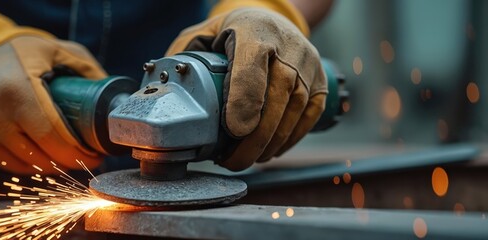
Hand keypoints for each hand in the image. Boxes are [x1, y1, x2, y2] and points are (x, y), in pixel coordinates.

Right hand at [0, 2, 105, 173]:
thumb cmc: (18, 52)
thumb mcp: (55, 50)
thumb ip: (86, 70)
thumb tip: (114, 98)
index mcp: (16, 90)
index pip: (53, 138)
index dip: (77, 153)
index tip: (94, 155)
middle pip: (38, 156)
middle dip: (66, 163)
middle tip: (84, 159)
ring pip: (20, 165)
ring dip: (46, 167)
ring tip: (63, 158)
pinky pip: (0, 163)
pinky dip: (23, 164)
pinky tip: (38, 156)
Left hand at [166, 7, 327, 170]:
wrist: (274, 20)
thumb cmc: (236, 31)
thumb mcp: (206, 33)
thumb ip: (185, 55)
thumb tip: (166, 87)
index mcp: (253, 32)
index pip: (250, 70)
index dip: (243, 103)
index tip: (233, 130)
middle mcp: (287, 47)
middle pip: (275, 99)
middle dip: (253, 139)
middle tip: (231, 161)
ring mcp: (308, 65)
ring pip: (293, 112)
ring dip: (270, 144)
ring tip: (247, 160)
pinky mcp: (321, 82)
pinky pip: (309, 117)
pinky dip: (290, 139)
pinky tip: (270, 151)